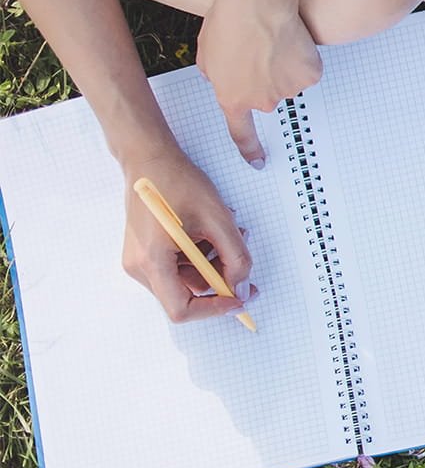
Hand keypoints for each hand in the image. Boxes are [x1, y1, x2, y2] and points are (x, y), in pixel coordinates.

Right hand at [120, 151, 252, 322]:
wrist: (149, 158)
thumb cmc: (178, 182)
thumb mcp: (218, 218)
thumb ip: (235, 256)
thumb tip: (242, 286)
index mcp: (151, 262)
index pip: (181, 309)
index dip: (213, 308)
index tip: (239, 298)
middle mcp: (139, 267)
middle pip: (185, 293)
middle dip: (219, 276)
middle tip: (242, 255)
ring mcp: (139, 259)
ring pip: (185, 278)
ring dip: (213, 260)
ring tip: (229, 229)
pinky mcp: (145, 250)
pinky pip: (178, 264)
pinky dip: (200, 252)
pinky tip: (210, 228)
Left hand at [196, 0, 321, 165]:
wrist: (258, 5)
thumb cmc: (227, 24)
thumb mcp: (206, 55)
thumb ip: (216, 76)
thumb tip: (227, 76)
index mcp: (232, 100)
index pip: (241, 133)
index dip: (250, 149)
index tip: (259, 162)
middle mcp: (261, 102)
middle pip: (268, 97)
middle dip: (265, 78)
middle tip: (260, 51)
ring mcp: (288, 90)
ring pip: (290, 81)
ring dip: (285, 65)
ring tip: (274, 40)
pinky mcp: (310, 75)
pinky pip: (309, 70)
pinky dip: (304, 57)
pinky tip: (292, 40)